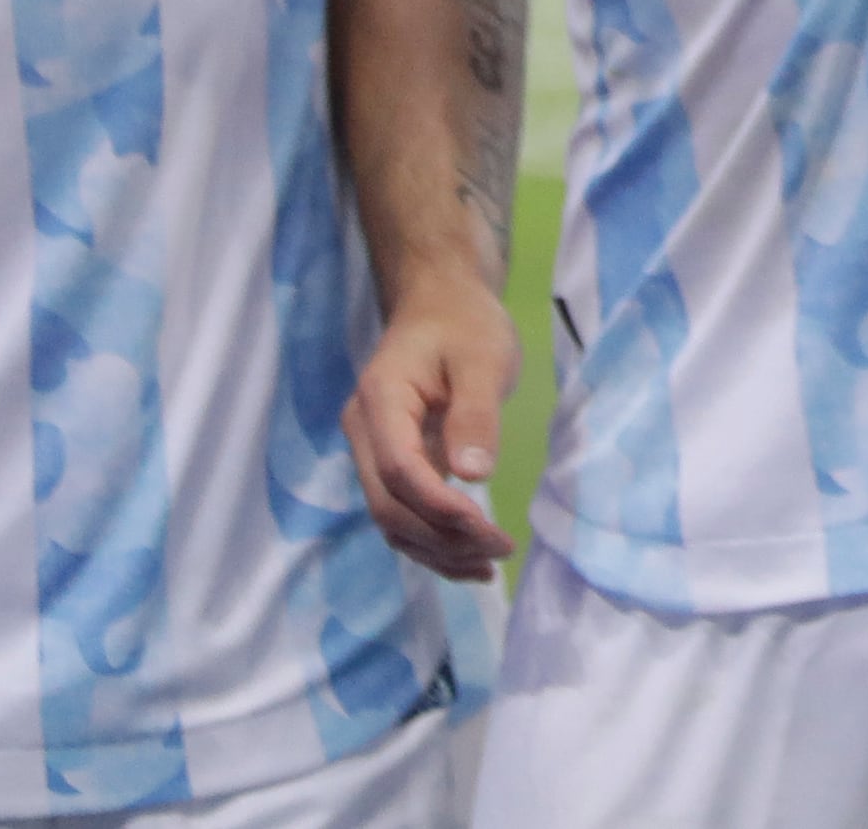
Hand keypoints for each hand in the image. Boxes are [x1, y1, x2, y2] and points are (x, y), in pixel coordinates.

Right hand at [342, 288, 523, 580]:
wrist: (440, 304)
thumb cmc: (464, 324)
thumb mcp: (483, 356)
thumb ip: (476, 412)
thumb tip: (472, 475)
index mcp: (381, 400)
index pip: (400, 470)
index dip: (439, 507)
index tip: (489, 528)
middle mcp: (365, 432)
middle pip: (389, 506)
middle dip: (443, 539)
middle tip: (501, 550)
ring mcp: (373, 452)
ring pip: (392, 521)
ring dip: (438, 551)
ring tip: (492, 563)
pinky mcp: (391, 465)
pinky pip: (403, 515)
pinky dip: (433, 543)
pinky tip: (472, 560)